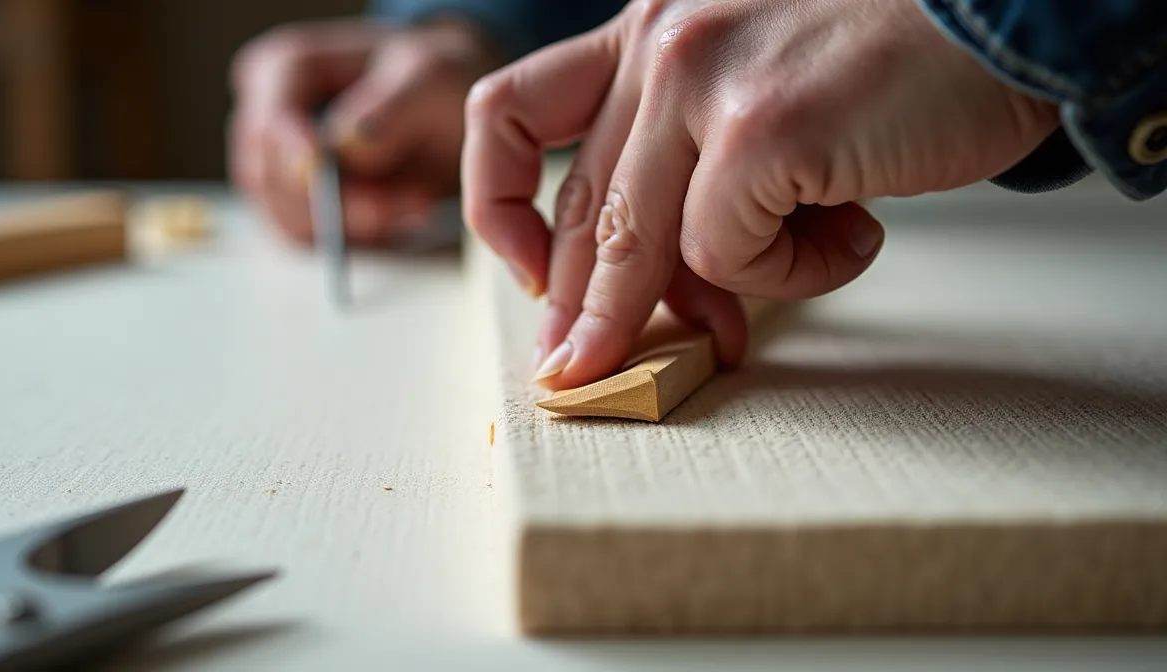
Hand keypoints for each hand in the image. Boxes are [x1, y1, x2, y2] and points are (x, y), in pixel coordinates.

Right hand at [230, 19, 500, 244]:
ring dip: (361, 222)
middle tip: (418, 198)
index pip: (270, 121)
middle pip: (275, 179)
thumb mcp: (431, 78)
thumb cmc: (434, 81)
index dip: (295, 155)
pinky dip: (361, 236)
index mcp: (284, 69)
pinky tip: (408, 213)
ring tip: (422, 200)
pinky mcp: (296, 206)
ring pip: (292, 218)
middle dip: (345, 200)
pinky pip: (312, 239)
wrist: (448, 112)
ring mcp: (277, 168)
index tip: (327, 175)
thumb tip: (344, 144)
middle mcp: (267, 118)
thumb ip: (391, 108)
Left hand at [462, 0, 1059, 388]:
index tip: (535, 274)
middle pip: (584, 208)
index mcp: (649, 29)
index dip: (502, 209)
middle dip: (590, 313)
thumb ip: (693, 170)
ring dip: (689, 309)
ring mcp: (703, 79)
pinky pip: (730, 258)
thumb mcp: (760, 95)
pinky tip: (854, 229)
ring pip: (640, 247)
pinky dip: (795, 273)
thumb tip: (664, 296)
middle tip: (592, 373)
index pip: (511, 114)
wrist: (1014, 16)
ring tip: (738, 329)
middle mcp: (661, 40)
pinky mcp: (760, 129)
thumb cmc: (895, 63)